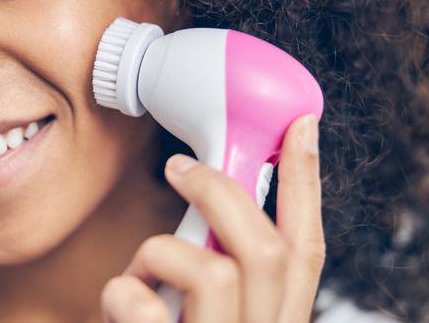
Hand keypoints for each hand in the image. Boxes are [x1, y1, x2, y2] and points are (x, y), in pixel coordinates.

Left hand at [102, 114, 324, 322]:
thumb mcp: (224, 319)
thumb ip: (231, 278)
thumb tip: (214, 208)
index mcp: (281, 322)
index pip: (309, 248)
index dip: (308, 183)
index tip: (301, 124)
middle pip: (266, 249)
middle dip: (221, 193)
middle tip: (178, 168)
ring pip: (211, 271)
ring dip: (161, 251)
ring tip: (140, 269)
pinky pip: (144, 308)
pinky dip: (122, 290)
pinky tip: (120, 305)